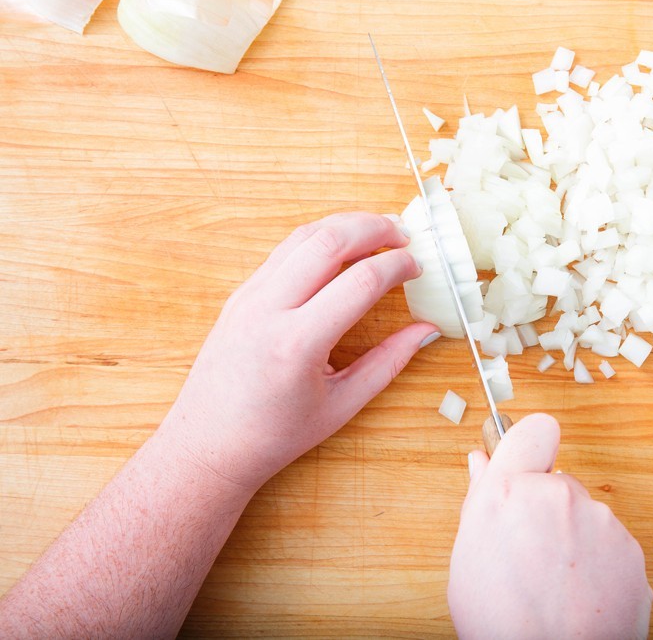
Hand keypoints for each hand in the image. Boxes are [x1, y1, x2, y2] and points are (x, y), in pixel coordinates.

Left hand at [161, 212, 438, 491]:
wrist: (209, 443)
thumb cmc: (274, 434)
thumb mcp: (342, 405)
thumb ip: (389, 362)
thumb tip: (427, 330)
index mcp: (297, 344)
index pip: (359, 282)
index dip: (397, 267)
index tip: (418, 266)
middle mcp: (268, 311)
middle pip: (328, 242)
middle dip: (373, 228)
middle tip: (403, 234)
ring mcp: (249, 297)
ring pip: (302, 236)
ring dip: (345, 225)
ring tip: (378, 231)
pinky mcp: (241, 294)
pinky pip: (283, 251)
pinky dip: (319, 239)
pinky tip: (343, 247)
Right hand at [448, 414, 652, 638]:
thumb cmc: (501, 622)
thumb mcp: (468, 556)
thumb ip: (480, 499)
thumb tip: (482, 464)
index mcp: (510, 490)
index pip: (534, 430)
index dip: (530, 447)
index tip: (526, 467)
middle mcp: (560, 495)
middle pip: (557, 484)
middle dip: (546, 510)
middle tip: (529, 555)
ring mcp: (601, 522)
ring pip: (585, 517)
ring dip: (574, 540)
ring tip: (554, 586)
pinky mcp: (632, 551)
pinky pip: (610, 547)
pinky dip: (599, 566)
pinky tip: (579, 596)